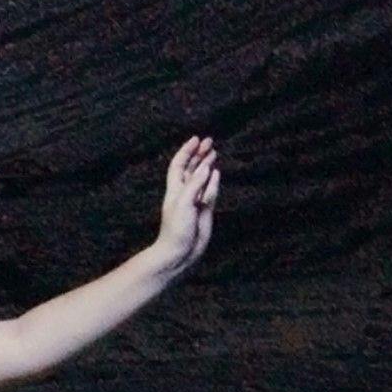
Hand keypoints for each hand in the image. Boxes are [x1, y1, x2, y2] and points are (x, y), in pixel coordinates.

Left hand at [151, 133, 219, 277]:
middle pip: (192, 168)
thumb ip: (195, 184)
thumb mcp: (184, 203)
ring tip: (213, 152)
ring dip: (206, 165)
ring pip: (201, 178)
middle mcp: (185, 192)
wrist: (180, 252)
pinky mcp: (205, 211)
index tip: (196, 139)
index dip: (186, 151)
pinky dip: (213, 181)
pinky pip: (210, 192)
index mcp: (175, 189)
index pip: (180, 164)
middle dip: (199, 154)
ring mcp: (195, 201)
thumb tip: (205, 167)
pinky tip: (216, 172)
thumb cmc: (176, 229)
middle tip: (210, 141)